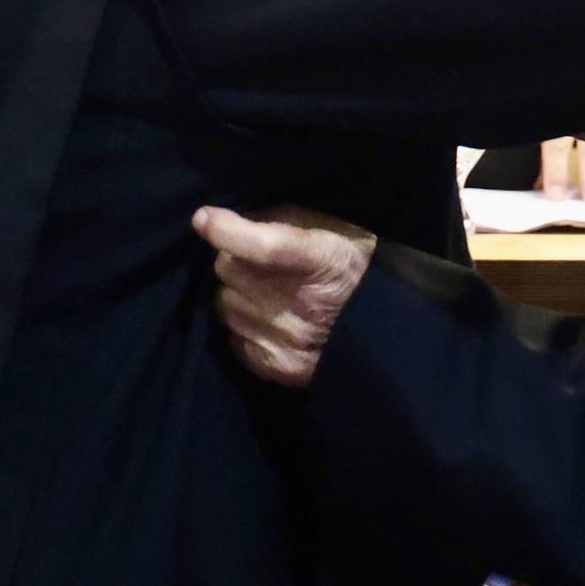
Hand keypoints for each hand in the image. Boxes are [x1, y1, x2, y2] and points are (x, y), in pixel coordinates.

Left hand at [191, 204, 374, 388]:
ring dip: (237, 294)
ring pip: (224, 305)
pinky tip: (267, 319)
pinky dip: (243, 326)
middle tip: (256, 261)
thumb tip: (231, 219)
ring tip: (265, 291)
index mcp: (322, 260)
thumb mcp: (327, 225)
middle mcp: (304, 304)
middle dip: (234, 260)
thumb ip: (282, 218)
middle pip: (229, 271)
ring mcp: (290, 340)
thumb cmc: (348, 261)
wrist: (380, 320)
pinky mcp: (282, 367)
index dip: (228, 230)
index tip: (203, 218)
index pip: (265, 246)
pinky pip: (233, 338)